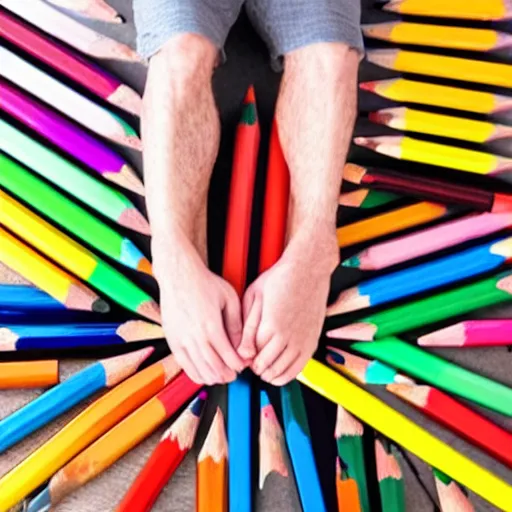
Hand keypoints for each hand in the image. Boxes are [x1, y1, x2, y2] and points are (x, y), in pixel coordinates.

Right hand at [155, 236, 244, 384]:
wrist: (178, 275)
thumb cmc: (204, 283)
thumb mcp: (229, 298)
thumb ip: (236, 323)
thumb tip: (242, 345)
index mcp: (211, 326)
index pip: (228, 356)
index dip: (238, 365)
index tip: (244, 365)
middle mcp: (194, 336)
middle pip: (214, 367)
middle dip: (227, 374)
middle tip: (235, 374)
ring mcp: (181, 340)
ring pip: (198, 370)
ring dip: (213, 377)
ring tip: (222, 376)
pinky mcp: (172, 340)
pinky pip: (184, 365)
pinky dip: (195, 374)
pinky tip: (205, 374)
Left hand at [238, 235, 335, 385]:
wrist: (307, 270)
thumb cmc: (279, 279)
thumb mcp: (254, 297)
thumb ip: (248, 327)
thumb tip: (243, 352)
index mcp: (272, 324)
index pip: (253, 354)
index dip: (244, 357)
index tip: (241, 355)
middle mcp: (289, 336)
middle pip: (267, 365)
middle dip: (255, 367)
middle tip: (250, 362)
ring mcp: (303, 340)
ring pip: (282, 371)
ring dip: (269, 373)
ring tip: (262, 367)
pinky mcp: (313, 341)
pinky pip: (299, 368)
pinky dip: (286, 375)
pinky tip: (277, 371)